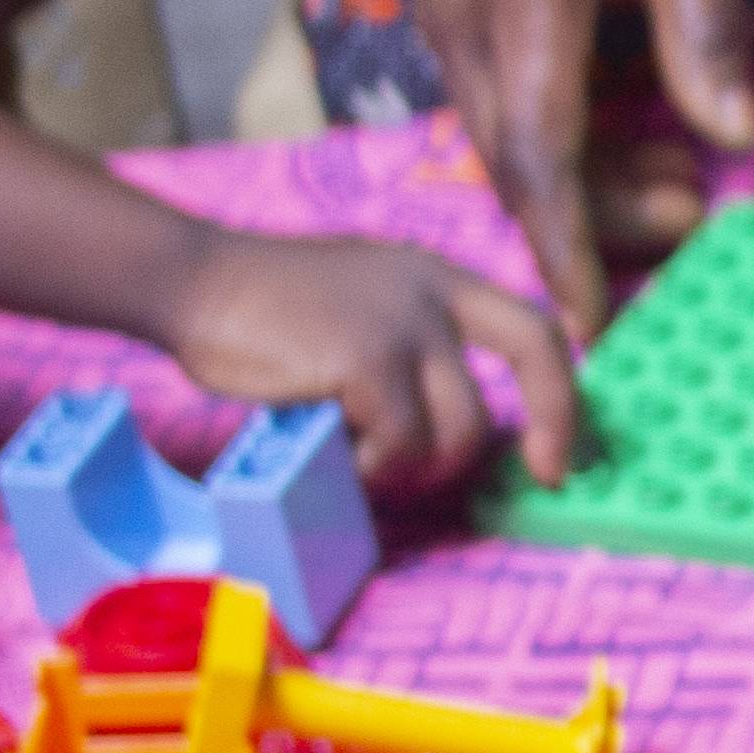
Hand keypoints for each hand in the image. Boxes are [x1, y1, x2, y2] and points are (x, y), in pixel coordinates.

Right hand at [152, 226, 583, 489]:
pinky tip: (341, 451)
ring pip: (458, 426)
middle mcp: (434, 292)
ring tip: (369, 458)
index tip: (560, 439)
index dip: (560, 385)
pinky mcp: (367, 360)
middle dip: (555, 422)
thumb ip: (413, 340)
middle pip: (535, 355)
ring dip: (420, 463)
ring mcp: (404, 324)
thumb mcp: (362, 301)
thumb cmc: (263, 307)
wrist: (193, 281)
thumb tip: (454, 421)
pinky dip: (375, 465)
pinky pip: (401, 442)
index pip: (533, 325)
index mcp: (438, 277)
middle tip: (545, 476)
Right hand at [416, 0, 753, 332]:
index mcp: (522, 0)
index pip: (540, 161)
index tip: (591, 324)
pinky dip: (548, 136)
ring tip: (671, 184)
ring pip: (501, 137)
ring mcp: (444, 7)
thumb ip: (706, 27)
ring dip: (576, 181)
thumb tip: (736, 139)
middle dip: (592, 225)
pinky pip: (490, 98)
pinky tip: (613, 131)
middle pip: (518, 166)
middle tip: (689, 225)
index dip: (569, 250)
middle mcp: (465, 17)